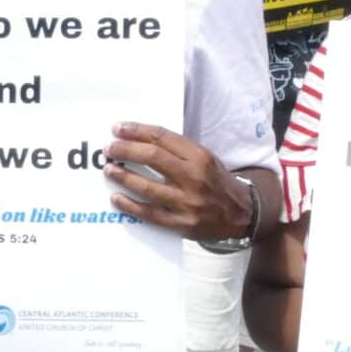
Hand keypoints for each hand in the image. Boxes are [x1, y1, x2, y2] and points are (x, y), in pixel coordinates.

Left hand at [104, 122, 251, 241]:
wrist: (242, 214)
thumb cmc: (217, 182)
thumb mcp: (205, 159)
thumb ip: (178, 151)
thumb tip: (140, 141)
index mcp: (199, 156)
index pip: (162, 138)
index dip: (137, 131)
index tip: (118, 129)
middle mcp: (194, 177)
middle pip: (152, 158)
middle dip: (126, 151)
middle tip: (109, 149)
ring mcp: (187, 201)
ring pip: (147, 186)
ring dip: (123, 176)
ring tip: (109, 170)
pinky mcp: (182, 222)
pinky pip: (149, 213)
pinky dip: (129, 205)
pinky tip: (115, 197)